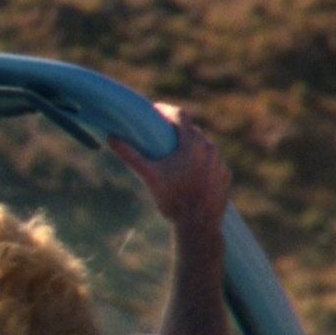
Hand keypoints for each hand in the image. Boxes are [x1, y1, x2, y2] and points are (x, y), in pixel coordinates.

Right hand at [109, 103, 230, 235]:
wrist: (199, 224)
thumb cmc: (172, 198)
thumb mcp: (149, 175)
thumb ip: (130, 155)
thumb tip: (111, 137)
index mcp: (192, 143)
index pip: (180, 115)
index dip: (166, 110)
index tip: (155, 111)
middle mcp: (209, 147)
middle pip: (192, 131)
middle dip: (177, 130)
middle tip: (162, 135)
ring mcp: (219, 162)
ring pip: (204, 147)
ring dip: (191, 147)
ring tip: (176, 156)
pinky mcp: (225, 176)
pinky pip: (213, 163)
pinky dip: (202, 163)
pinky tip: (192, 173)